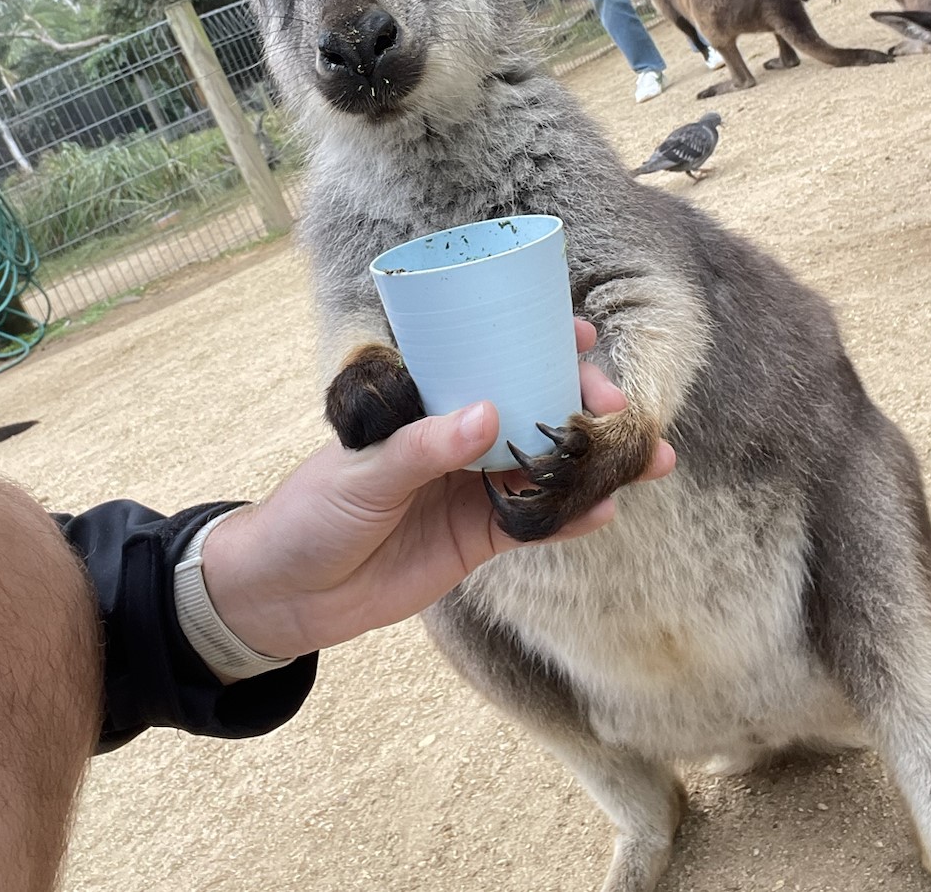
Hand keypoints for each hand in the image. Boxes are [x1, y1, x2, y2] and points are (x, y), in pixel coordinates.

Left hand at [201, 319, 674, 657]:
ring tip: (647, 462)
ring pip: (543, 468)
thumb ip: (423, 448)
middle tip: (618, 412)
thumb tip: (487, 414)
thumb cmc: (308, 513)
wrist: (283, 595)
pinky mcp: (474, 540)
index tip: (578, 334)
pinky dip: (569, 518)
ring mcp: (468, 489)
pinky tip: (604, 512)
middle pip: (530, 412)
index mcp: (423, 404)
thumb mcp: (359, 474)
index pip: (486, 362)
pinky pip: (532, 524)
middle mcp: (454, 440)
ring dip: (591, 465)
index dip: (534, 345)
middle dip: (581, 407)